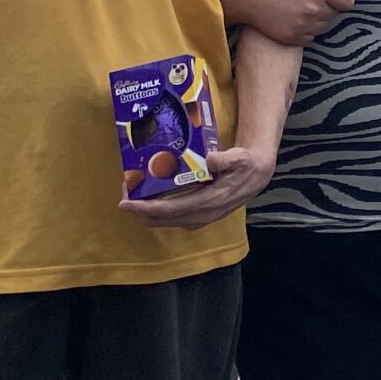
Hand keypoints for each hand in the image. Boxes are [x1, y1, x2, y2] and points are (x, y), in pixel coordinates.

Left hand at [121, 144, 275, 231]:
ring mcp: (198, 218)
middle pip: (161, 219)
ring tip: (132, 195)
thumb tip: (210, 158)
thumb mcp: (240, 158)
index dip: (146, 208)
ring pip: (163, 221)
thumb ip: (226, 159)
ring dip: (145, 212)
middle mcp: (200, 215)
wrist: (256, 177)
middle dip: (139, 210)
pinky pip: (169, 218)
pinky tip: (148, 199)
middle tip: (124, 193)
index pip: (171, 209)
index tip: (126, 203)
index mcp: (208, 202)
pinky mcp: (196, 216)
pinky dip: (155, 212)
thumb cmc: (245, 165)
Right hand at [224, 0, 366, 44]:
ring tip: (298, 7)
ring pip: (324, 26)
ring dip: (317, 19)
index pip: (348, 1)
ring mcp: (305, 26)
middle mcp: (315, 10)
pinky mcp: (295, 39)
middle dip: (327, 6)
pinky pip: (311, 37)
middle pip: (336, 13)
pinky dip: (306, 30)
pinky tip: (292, 18)